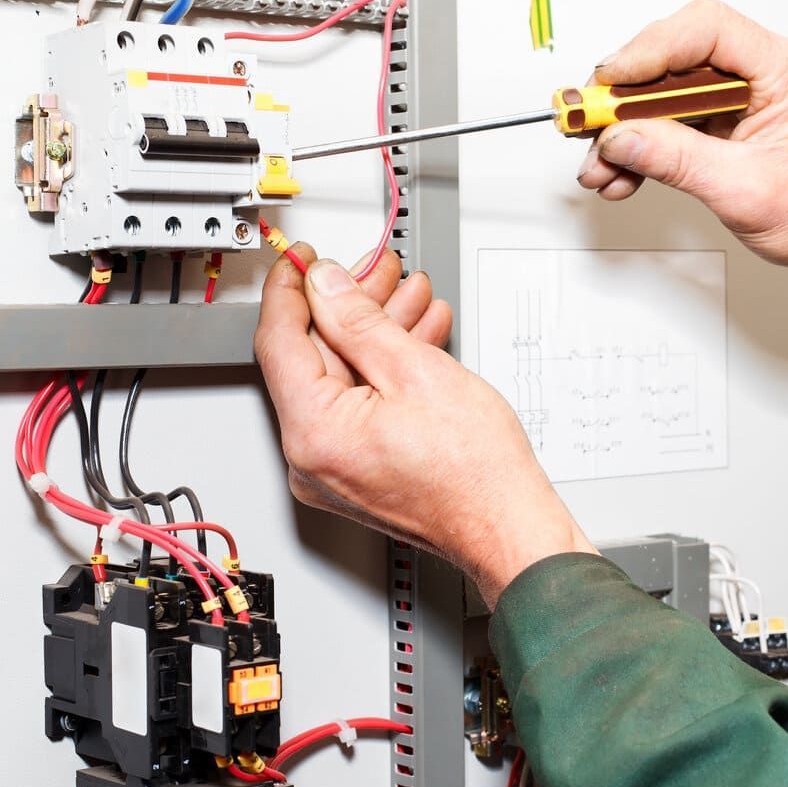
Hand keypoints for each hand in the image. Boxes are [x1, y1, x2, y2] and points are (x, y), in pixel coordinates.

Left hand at [254, 246, 594, 606]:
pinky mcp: (357, 471)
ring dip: (375, 333)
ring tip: (411, 298)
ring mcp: (333, 469)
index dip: (292, 288)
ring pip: (341, 379)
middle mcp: (311, 458)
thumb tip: (326, 286)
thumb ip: (359, 320)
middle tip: (378, 271)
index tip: (305, 259)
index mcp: (313, 433)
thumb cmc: (475, 474)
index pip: (279, 340)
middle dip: (350, 306)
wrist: (508, 526)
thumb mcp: (416, 371)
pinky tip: (414, 339)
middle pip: (313, 358)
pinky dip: (384, 370)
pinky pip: (358, 405)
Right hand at [576, 0, 787, 272]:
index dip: (651, 49)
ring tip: (601, 162)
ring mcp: (738, 96)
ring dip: (625, 127)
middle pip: (675, 55)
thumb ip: (676, 159)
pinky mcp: (720, 120)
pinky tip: (621, 171)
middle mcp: (761, 73)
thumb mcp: (741, 190)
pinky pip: (667, 119)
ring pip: (664, 90)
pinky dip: (639, 146)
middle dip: (626, 93)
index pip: (708, 30)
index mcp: (784, 71)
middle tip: (592, 120)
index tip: (613, 80)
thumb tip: (622, 137)